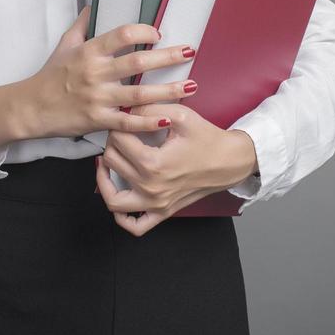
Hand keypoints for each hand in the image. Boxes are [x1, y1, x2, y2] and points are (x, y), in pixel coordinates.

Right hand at [16, 5, 200, 139]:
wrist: (31, 108)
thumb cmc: (49, 77)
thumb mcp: (64, 46)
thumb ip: (81, 26)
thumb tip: (93, 7)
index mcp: (88, 52)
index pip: (121, 35)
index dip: (143, 31)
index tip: (158, 33)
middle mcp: (95, 73)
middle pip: (137, 62)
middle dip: (167, 57)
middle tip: (189, 51)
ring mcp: (98, 98)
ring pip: (140, 93)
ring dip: (168, 90)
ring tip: (190, 86)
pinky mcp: (98, 120)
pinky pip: (128, 121)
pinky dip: (149, 121)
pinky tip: (168, 118)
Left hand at [95, 104, 255, 236]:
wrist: (230, 161)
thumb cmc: (208, 139)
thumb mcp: (180, 115)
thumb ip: (150, 108)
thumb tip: (126, 109)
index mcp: (153, 164)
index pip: (118, 140)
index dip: (119, 124)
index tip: (126, 119)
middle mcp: (151, 188)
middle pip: (112, 163)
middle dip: (112, 143)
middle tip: (121, 133)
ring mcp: (155, 204)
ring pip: (112, 200)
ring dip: (104, 181)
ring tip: (107, 164)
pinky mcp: (162, 212)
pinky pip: (135, 226)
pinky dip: (122, 217)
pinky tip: (121, 197)